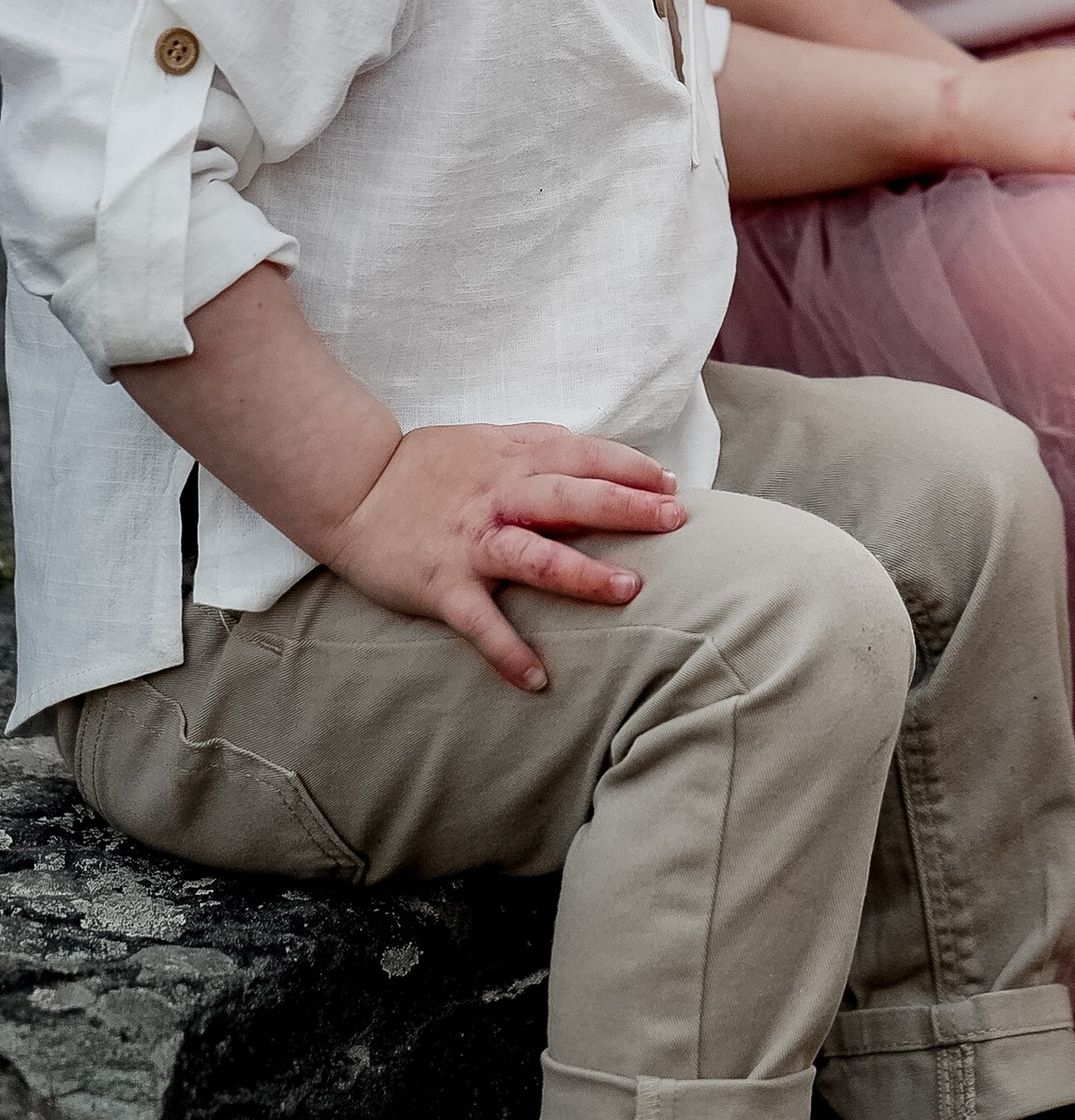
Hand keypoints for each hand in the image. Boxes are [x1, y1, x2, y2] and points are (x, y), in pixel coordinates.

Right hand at [322, 424, 686, 695]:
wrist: (352, 487)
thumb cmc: (430, 465)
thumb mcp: (490, 440)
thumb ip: (542, 445)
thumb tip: (601, 453)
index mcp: (515, 459)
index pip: (584, 456)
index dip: (630, 467)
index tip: (671, 485)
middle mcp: (499, 498)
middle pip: (571, 499)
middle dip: (626, 508)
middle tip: (676, 522)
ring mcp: (471, 542)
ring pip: (534, 556)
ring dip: (581, 574)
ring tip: (629, 590)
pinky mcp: (441, 583)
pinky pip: (479, 622)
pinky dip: (507, 652)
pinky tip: (538, 680)